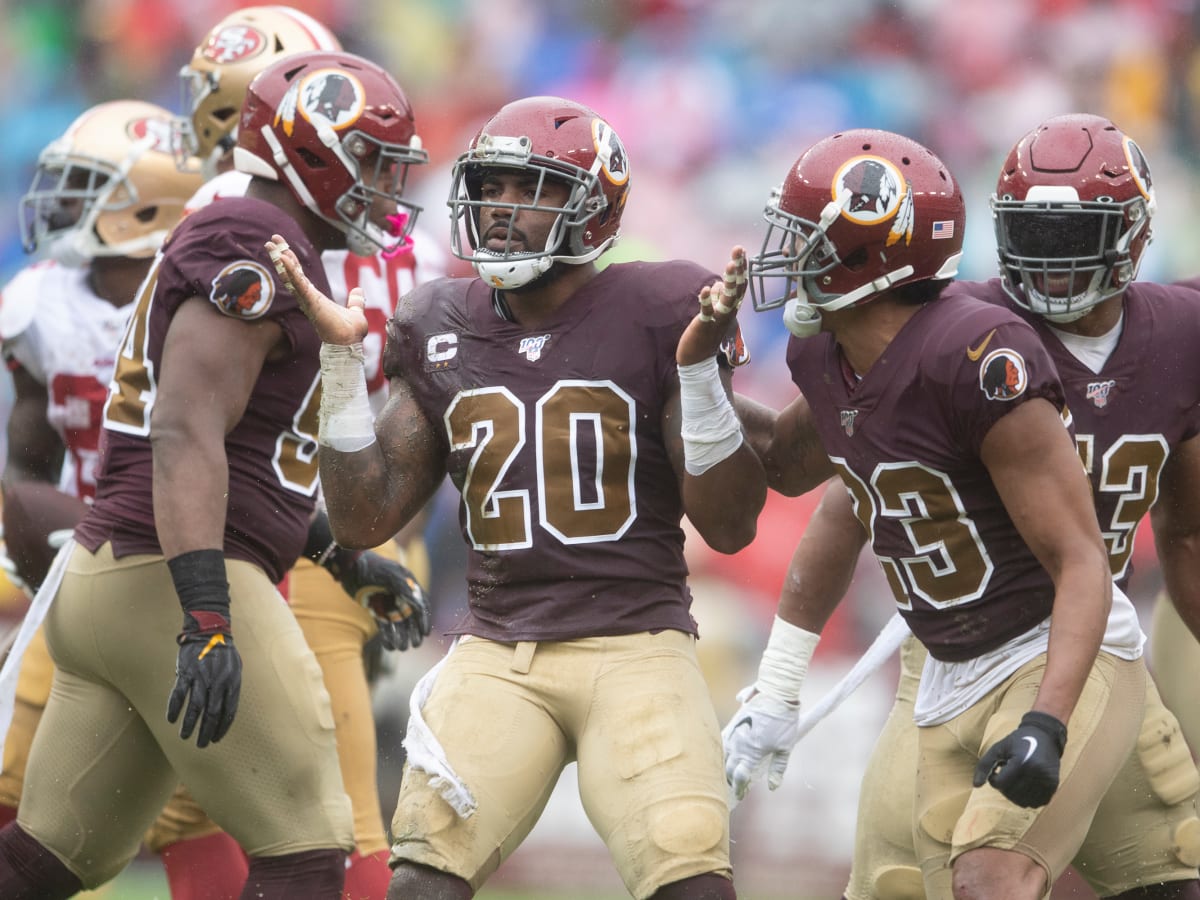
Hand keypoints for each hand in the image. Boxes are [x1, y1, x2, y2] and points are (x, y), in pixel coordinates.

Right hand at [167, 609, 242, 747]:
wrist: (210, 631)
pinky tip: (171, 720)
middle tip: (201, 744)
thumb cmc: (224, 653)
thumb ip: (231, 689)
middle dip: (206, 732)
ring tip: (185, 736)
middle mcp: (218, 682)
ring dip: (189, 725)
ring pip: (195, 707)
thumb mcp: (236, 670)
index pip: (229, 712)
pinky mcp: (186, 673)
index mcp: (232, 683)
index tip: (216, 738)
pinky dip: (174, 709)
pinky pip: (178, 695)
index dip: (222, 728)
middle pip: (212, 713)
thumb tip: (226, 711)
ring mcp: (201, 678)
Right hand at [265, 234, 367, 344]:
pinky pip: (299, 284)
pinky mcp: (311, 302)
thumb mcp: (355, 311)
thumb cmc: (350, 333)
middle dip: (281, 256)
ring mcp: (308, 300)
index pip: (300, 276)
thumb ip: (355, 302)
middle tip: (272, 241)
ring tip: (272, 245)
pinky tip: (284, 259)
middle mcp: (308, 297)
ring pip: (291, 276)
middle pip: (291, 273)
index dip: (292, 262)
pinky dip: (292, 271)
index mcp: (316, 297)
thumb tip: (358, 292)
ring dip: (282, 260)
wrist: (349, 343)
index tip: (284, 248)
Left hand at [337, 551, 431, 650]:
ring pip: (397, 623)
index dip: (423, 619)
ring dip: (401, 636)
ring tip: (402, 648)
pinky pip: (384, 624)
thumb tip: (419, 604)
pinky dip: (387, 635)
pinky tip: (389, 646)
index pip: (420, 604)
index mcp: (407, 584)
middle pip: (410, 616)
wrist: (347, 565)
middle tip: (415, 645)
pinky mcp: (375, 607)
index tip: (425, 633)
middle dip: (414, 631)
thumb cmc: (370, 566)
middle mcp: (399, 594)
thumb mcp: (388, 574)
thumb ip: (404, 587)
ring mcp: (387, 601)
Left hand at [677, 246, 746, 366]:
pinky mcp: (704, 326)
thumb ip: (717, 298)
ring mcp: (718, 320)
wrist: (698, 362)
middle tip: (739, 249)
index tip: (742, 251)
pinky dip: (706, 302)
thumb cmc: (705, 336)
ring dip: (729, 282)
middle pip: (736, 287)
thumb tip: (716, 285)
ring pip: (726, 298)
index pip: (739, 285)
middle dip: (738, 267)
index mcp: (731, 308)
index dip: (741, 268)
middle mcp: (728, 312)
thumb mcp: (714, 313)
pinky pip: (707, 313)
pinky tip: (705, 290)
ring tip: (730, 265)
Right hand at [721, 685, 800, 800]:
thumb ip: (777, 768)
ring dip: (724, 766)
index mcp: (751, 753)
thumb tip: (771, 787)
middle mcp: (739, 744)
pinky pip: (722, 740)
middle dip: (729, 779)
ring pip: (722, 755)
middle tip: (734, 787)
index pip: (740, 776)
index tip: (741, 795)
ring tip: (727, 773)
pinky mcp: (733, 722)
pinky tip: (724, 754)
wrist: (776, 694)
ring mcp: (734, 733)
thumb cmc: (784, 721)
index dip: (739, 788)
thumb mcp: (786, 748)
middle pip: (728, 768)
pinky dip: (721, 750)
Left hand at [973, 710, 1067, 807]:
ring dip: (1016, 795)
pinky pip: (1038, 803)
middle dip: (1004, 787)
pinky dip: (1029, 798)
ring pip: (1024, 802)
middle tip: (1007, 774)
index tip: (997, 770)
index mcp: (1022, 761)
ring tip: (1017, 779)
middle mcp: (1036, 772)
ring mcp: (1047, 780)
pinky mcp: (1054, 786)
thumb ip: (984, 765)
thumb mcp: (998, 748)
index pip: (1001, 784)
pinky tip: (1026, 785)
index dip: (994, 780)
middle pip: (1012, 794)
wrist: (1045, 735)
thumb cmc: (1018, 741)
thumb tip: (976, 786)